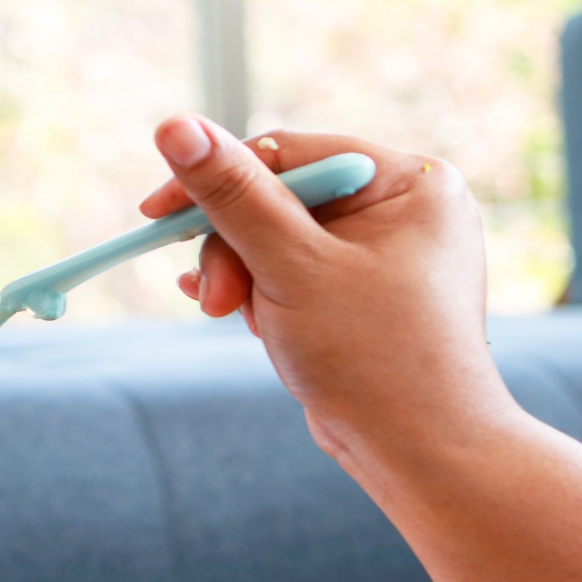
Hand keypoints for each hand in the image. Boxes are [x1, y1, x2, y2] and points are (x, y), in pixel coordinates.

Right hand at [139, 119, 516, 459]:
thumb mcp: (291, 266)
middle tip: (216, 301)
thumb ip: (233, 195)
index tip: (156, 213)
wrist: (425, 456)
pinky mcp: (365, 294)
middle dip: (237, 248)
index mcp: (411, 181)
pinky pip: (297, 272)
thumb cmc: (374, 358)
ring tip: (242, 321)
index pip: (289, 154)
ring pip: (281, 240)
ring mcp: (387, 253)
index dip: (218, 179)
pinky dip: (262, 290)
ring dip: (246, 277)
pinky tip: (229, 308)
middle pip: (282, 198)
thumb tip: (176, 125)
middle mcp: (406, 208)